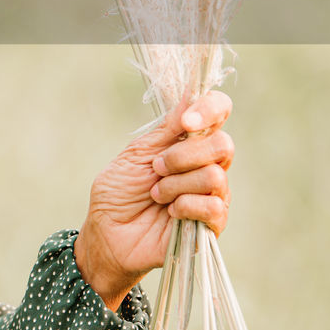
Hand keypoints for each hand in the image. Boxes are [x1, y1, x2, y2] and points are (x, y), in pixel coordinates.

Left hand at [74, 90, 234, 310]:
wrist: (107, 233)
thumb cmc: (118, 193)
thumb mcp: (136, 155)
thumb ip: (166, 131)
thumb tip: (192, 96)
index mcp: (188, 142)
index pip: (218, 112)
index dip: (210, 109)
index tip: (188, 121)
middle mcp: (206, 165)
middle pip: (223, 144)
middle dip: (184, 155)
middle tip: (157, 167)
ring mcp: (212, 194)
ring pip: (214, 176)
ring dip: (176, 184)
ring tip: (155, 194)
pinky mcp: (212, 225)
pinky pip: (214, 206)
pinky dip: (185, 205)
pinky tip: (169, 211)